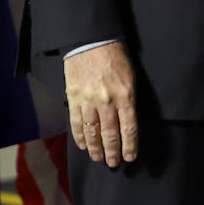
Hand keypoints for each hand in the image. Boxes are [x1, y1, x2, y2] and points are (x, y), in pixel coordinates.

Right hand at [63, 42, 137, 167]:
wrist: (90, 41)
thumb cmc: (115, 56)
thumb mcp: (130, 76)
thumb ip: (129, 99)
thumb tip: (127, 121)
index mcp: (125, 95)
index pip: (129, 128)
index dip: (130, 146)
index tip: (130, 157)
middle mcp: (107, 101)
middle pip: (110, 135)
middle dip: (112, 152)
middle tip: (113, 164)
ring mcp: (88, 101)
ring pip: (92, 132)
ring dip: (96, 149)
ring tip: (98, 158)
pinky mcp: (73, 98)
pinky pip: (76, 123)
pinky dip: (80, 137)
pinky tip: (83, 145)